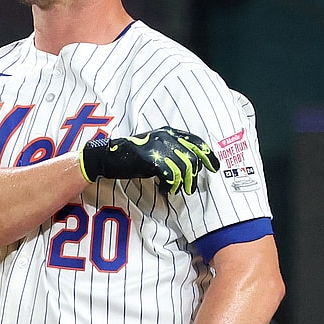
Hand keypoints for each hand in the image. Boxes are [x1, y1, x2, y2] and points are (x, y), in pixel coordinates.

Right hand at [80, 128, 218, 193]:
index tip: (214, 168)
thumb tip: (190, 167)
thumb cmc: (133, 157)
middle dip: (194, 176)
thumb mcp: (155, 150)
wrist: (109, 157)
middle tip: (190, 189)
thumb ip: (172, 153)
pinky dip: (170, 184)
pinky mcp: (150, 157)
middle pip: (193, 157)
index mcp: (169, 133)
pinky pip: (170, 173)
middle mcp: (166, 136)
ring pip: (183, 167)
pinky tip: (165, 189)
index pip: (196, 141)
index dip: (208, 155)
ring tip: (176, 190)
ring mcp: (157, 146)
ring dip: (182, 183)